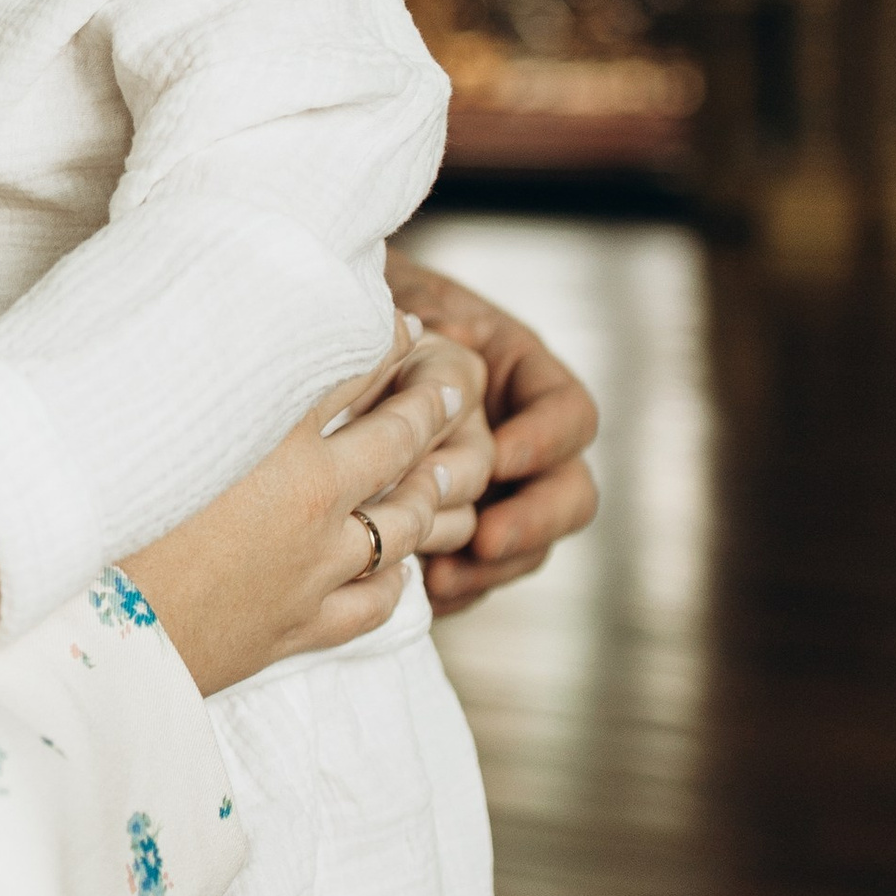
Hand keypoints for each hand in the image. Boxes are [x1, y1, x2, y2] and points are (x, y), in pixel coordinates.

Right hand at [124, 329, 491, 699]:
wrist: (75, 632)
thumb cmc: (87, 517)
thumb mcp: (142, 422)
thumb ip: (192, 375)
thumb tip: (220, 328)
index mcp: (271, 437)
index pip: (354, 368)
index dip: (386, 338)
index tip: (403, 322)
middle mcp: (308, 500)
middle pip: (400, 440)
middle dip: (433, 402)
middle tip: (450, 379)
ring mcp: (310, 570)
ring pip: (405, 524)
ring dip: (429, 489)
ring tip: (442, 467)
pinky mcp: (294, 629)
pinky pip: (375, 601)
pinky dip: (396, 576)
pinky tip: (397, 563)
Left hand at [387, 253, 599, 610]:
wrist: (323, 347)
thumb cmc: (368, 318)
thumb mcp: (400, 304)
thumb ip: (430, 321)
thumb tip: (446, 336)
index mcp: (523, 377)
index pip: (572, 415)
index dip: (546, 439)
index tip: (500, 454)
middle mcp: (524, 440)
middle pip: (572, 494)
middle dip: (534, 521)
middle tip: (485, 536)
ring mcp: (499, 494)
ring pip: (529, 545)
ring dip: (492, 567)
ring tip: (441, 575)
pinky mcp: (463, 534)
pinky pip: (480, 574)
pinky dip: (456, 587)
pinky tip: (420, 591)